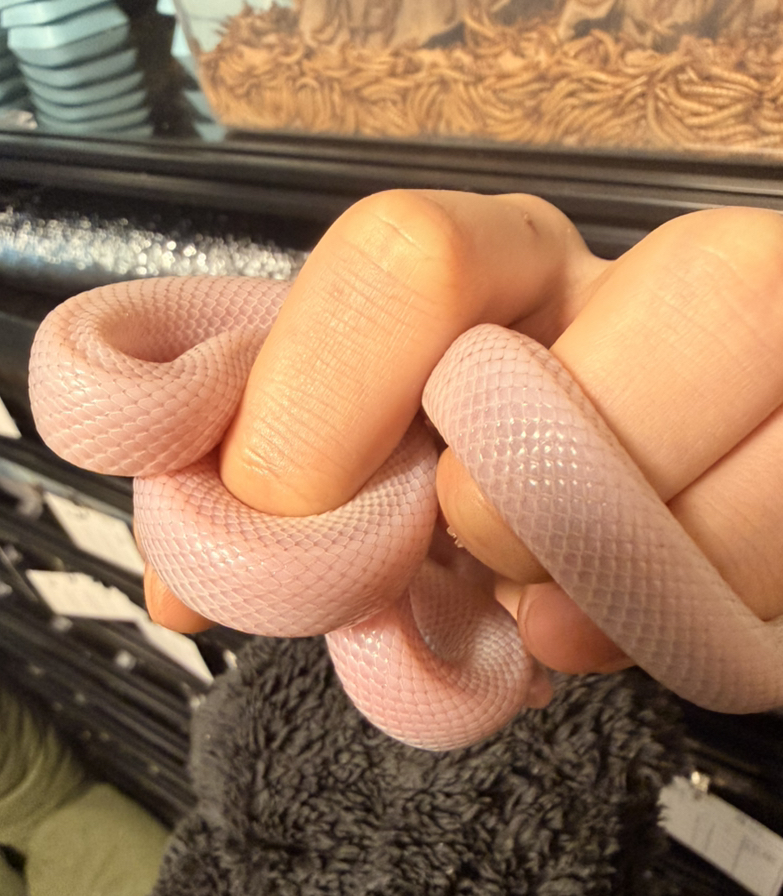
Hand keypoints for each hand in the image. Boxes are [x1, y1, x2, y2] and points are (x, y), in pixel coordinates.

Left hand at [143, 190, 782, 681]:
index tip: (282, 518)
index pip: (417, 263)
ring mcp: (772, 382)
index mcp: (509, 259)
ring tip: (550, 614)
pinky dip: (703, 628)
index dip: (322, 409)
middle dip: (546, 479)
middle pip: (703, 300)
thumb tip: (179, 592)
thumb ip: (273, 496)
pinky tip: (624, 628)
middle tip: (474, 555)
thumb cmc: (462, 483)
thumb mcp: (365, 468)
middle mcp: (662, 290)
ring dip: (638, 574)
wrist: (601, 514)